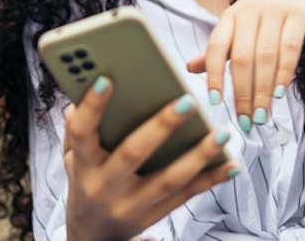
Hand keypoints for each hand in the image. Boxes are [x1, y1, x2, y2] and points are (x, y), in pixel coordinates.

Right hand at [63, 77, 235, 240]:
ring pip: (169, 179)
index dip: (92, 107)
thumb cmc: (86, 179)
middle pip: (133, 153)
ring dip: (198, 155)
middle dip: (161, 126)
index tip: (107, 79)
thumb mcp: (72, 156)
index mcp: (83, 164)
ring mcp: (132, 204)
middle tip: (188, 101)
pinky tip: (231, 164)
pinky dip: (210, 179)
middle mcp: (105, 186)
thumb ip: (76, 128)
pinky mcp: (154, 215)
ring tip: (221, 132)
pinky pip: (186, 196)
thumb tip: (82, 96)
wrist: (92, 234)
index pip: (82, 132)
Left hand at [186, 0, 304, 129]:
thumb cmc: (263, 16)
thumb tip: (188, 68)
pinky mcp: (297, 14)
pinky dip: (284, 73)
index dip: (213, 74)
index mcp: (229, 17)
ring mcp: (273, 11)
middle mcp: (248, 11)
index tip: (215, 103)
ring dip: (263, 90)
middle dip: (243, 93)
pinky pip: (290, 47)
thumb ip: (218, 50)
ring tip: (262, 116)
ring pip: (266, 56)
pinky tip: (280, 94)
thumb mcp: (238, 28)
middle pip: (242, 57)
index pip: (216, 47)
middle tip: (246, 122)